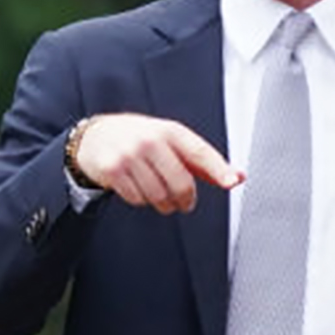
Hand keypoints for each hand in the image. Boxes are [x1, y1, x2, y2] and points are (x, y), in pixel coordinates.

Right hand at [70, 113, 242, 213]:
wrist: (96, 136)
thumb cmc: (141, 140)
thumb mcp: (171, 142)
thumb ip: (202, 162)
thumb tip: (237, 178)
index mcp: (170, 131)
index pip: (200, 152)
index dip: (218, 168)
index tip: (231, 181)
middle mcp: (150, 140)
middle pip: (180, 183)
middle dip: (185, 200)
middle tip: (183, 203)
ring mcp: (130, 155)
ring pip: (159, 196)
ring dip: (163, 203)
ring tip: (158, 194)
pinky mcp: (113, 170)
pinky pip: (137, 199)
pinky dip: (140, 200)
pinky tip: (136, 187)